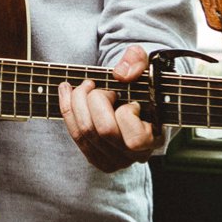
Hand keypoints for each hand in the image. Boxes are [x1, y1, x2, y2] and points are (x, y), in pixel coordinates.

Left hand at [60, 43, 161, 172]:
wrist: (135, 97)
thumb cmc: (142, 83)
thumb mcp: (146, 63)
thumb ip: (137, 61)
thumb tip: (120, 74)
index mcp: (155, 138)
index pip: (135, 138)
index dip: (125, 113)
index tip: (125, 97)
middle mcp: (136, 155)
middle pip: (104, 132)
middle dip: (94, 99)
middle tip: (97, 85)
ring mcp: (116, 160)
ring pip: (85, 134)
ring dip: (77, 102)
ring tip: (84, 86)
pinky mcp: (98, 158)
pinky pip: (76, 136)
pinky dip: (67, 109)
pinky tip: (67, 91)